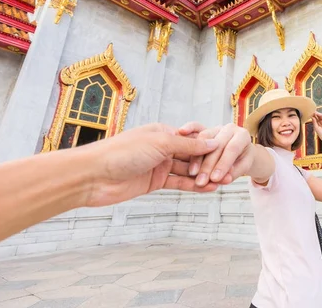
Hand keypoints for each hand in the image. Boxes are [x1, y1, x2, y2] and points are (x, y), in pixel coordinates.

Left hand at [80, 123, 225, 206]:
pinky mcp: (153, 182)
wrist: (93, 176)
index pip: (192, 139)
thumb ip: (188, 145)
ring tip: (222, 182)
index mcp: (162, 133)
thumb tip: (212, 141)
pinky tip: (207, 189)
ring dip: (202, 176)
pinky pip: (178, 183)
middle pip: (190, 155)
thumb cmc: (123, 152)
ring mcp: (158, 165)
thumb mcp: (160, 143)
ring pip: (186, 170)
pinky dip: (192, 186)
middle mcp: (161, 147)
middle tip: (228, 171)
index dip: (208, 147)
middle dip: (208, 163)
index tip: (227, 153)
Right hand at [178, 122, 254, 186]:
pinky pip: (196, 127)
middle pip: (216, 145)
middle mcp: (229, 129)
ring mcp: (216, 128)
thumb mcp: (243, 167)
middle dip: (208, 165)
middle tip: (201, 181)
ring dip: (196, 157)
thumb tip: (224, 179)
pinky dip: (189, 128)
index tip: (215, 179)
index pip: (233, 149)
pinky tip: (182, 132)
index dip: (223, 164)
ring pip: (204, 138)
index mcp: (242, 136)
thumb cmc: (242, 161)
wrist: (240, 154)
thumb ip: (233, 172)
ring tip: (192, 173)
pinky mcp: (204, 129)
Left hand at [312, 112, 321, 143]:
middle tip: (310, 111)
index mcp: (316, 124)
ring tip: (314, 112)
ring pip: (320, 116)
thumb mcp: (316, 127)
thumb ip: (314, 122)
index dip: (311, 116)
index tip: (308, 113)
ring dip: (317, 113)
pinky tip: (317, 114)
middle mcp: (320, 122)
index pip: (314, 118)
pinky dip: (320, 114)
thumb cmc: (321, 134)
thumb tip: (312, 117)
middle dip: (314, 114)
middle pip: (316, 116)